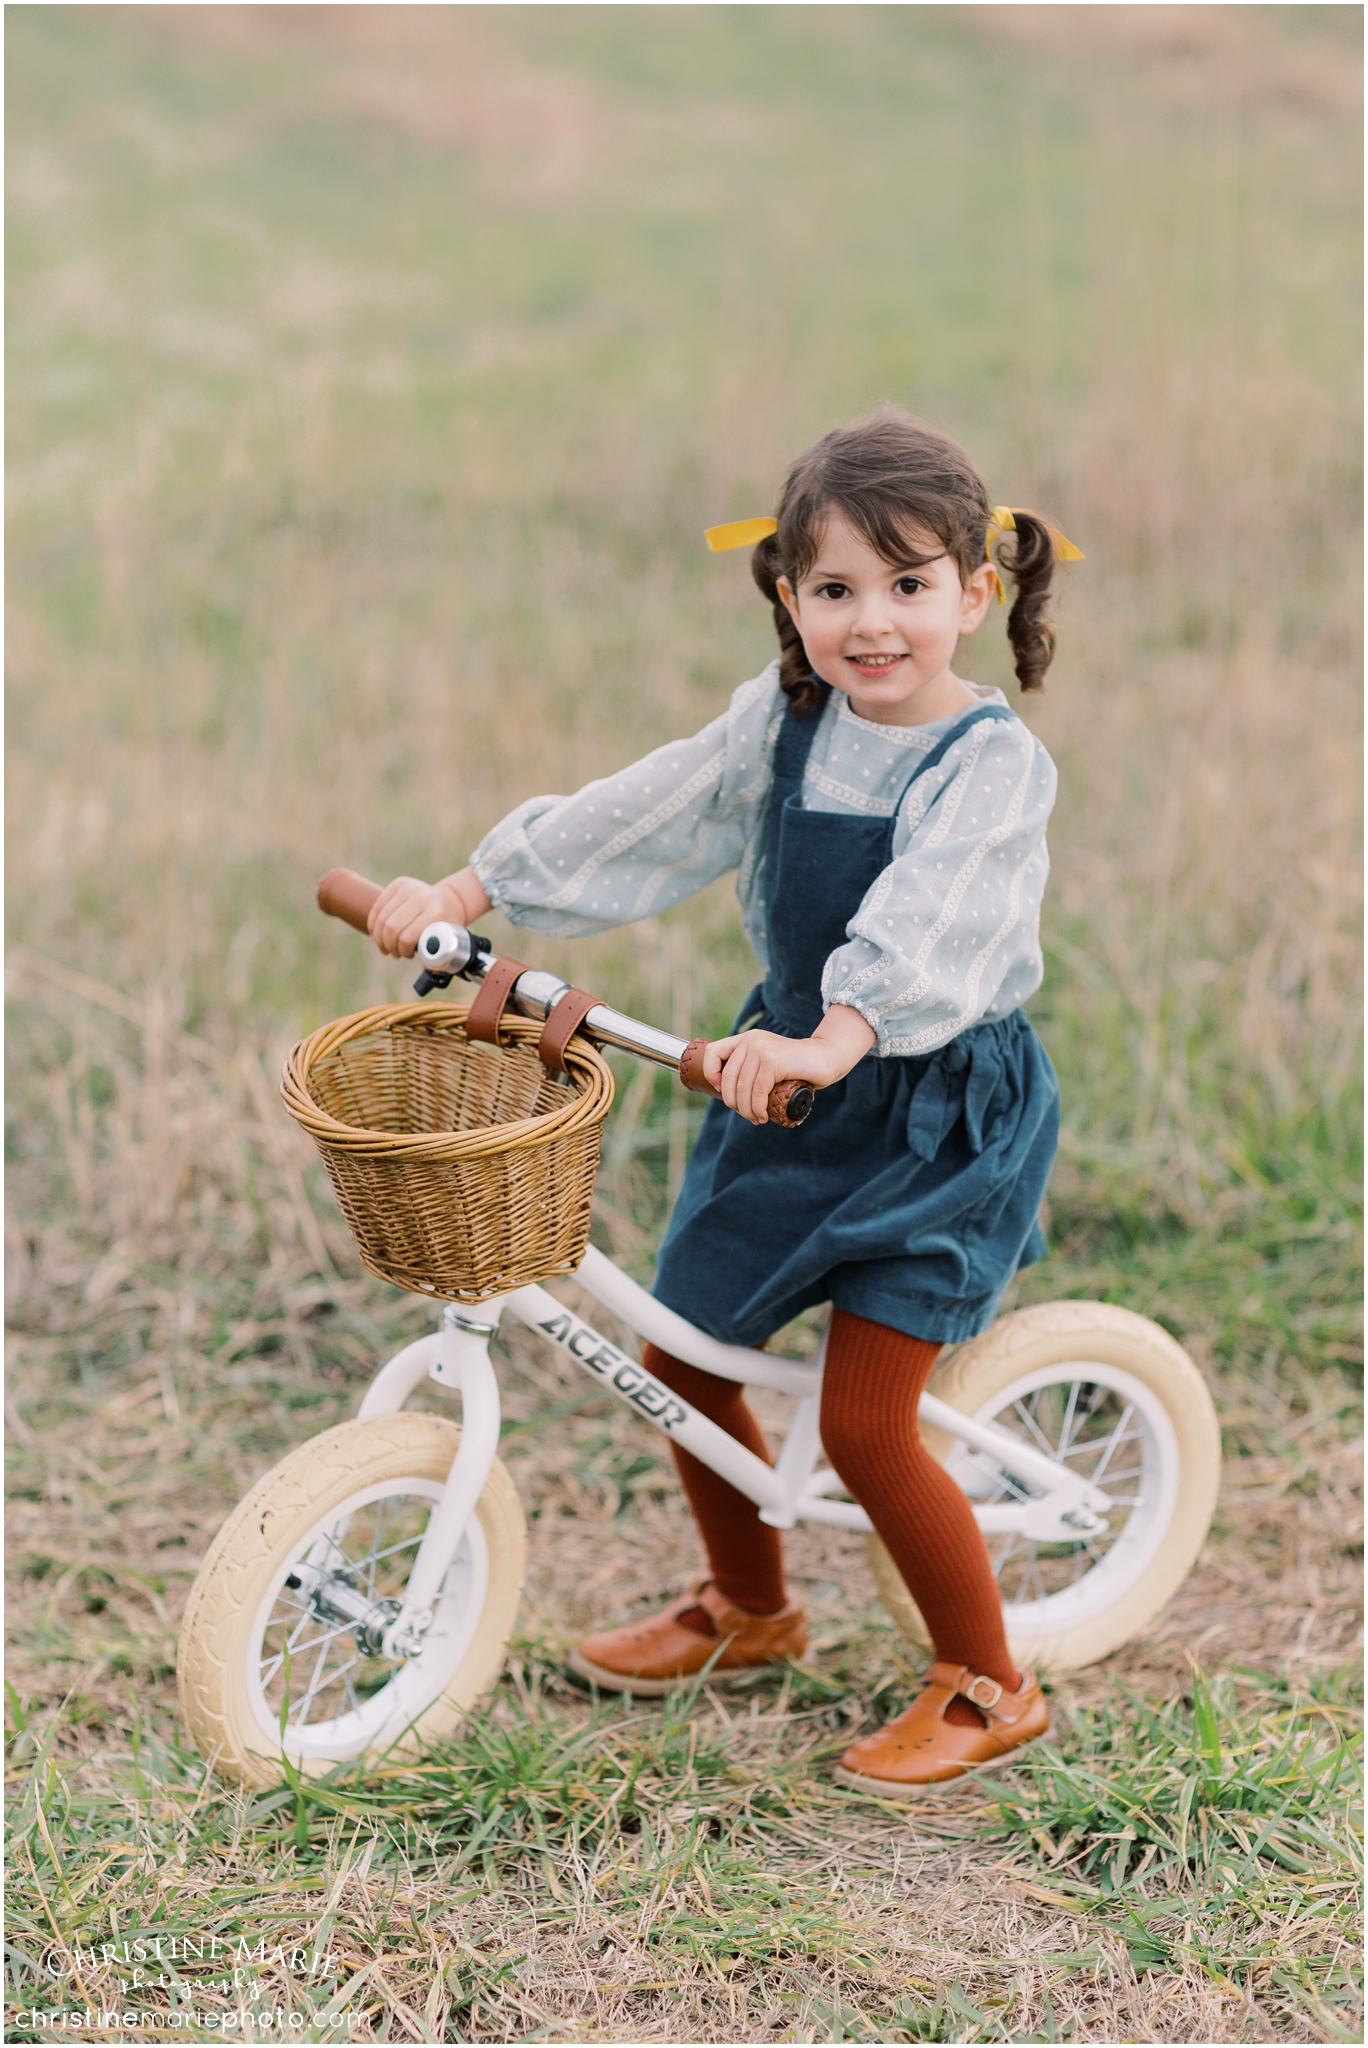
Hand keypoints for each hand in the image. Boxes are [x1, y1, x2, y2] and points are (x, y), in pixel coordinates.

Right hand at [367, 867, 491, 957]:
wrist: (449, 900)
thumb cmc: (447, 924)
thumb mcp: (448, 938)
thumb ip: (439, 954)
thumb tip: (426, 971)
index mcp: (435, 911)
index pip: (408, 936)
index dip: (403, 950)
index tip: (408, 956)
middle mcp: (421, 896)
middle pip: (392, 927)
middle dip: (389, 945)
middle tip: (394, 953)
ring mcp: (408, 887)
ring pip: (382, 918)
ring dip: (380, 937)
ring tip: (385, 947)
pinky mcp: (398, 884)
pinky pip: (378, 907)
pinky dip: (374, 924)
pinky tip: (377, 935)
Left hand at [701, 1006, 876, 1123]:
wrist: (826, 1058)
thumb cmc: (796, 1067)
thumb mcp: (767, 1063)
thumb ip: (750, 1068)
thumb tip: (726, 1094)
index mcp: (746, 1038)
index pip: (712, 1053)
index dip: (712, 1075)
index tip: (723, 1091)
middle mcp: (751, 1040)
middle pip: (728, 1078)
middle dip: (734, 1103)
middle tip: (748, 1114)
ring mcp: (761, 1049)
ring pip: (742, 1088)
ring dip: (747, 1110)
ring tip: (756, 1119)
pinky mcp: (773, 1060)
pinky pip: (757, 1092)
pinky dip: (757, 1109)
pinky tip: (763, 1116)